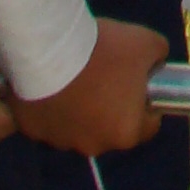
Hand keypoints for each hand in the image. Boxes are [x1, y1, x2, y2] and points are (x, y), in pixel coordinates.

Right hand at [0, 16, 165, 154]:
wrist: (49, 46)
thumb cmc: (105, 49)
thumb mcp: (149, 43)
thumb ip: (158, 59)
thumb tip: (156, 65)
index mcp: (127, 133)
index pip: (148, 125)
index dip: (146, 104)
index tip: (138, 84)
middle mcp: (94, 146)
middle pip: (110, 128)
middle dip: (110, 107)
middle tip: (103, 74)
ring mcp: (60, 141)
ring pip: (77, 127)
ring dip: (79, 108)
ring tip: (73, 76)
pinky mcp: (32, 130)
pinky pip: (47, 121)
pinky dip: (50, 106)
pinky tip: (49, 83)